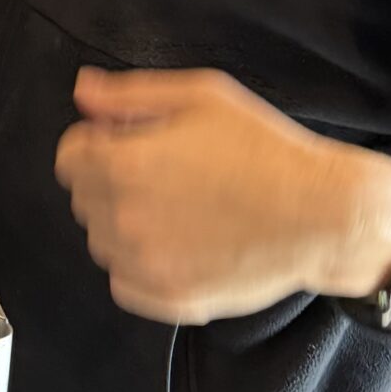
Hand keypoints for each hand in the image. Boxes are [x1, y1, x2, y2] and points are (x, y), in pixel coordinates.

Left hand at [53, 67, 390, 325]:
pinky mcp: (171, 299)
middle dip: (111, 180)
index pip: (69, 156)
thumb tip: (83, 91)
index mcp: (124, 165)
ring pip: (102, 242)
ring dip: (123, 223)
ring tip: (177, 206)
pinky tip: (179, 242)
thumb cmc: (265, 151)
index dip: (98, 143)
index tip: (130, 142)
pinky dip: (140, 265)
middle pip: (84, 198)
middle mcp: (125, 220)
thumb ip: (130, 94)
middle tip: (165, 171)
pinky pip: (124, 283)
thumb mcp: (201, 97)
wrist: (321, 214)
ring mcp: (147, 265)